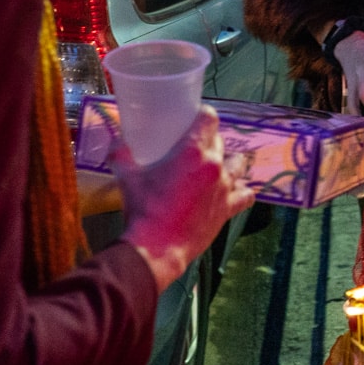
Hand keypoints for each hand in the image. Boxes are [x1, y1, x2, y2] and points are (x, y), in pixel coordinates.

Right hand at [117, 107, 253, 291]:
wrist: (156, 249)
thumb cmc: (142, 210)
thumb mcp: (126, 176)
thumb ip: (120, 153)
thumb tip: (117, 141)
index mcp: (192, 152)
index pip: (209, 119)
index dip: (203, 116)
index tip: (195, 119)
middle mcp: (214, 166)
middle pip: (220, 141)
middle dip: (208, 141)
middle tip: (193, 148)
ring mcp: (224, 188)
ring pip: (238, 165)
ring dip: (228, 162)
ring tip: (215, 168)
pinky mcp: (228, 208)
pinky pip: (246, 194)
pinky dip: (241, 190)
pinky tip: (233, 191)